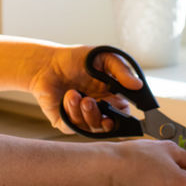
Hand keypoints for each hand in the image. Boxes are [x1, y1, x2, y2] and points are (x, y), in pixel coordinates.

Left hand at [27, 44, 141, 133]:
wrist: (47, 63)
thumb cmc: (75, 59)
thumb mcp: (103, 58)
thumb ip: (121, 71)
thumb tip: (138, 85)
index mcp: (110, 97)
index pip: (122, 115)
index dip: (123, 118)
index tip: (117, 111)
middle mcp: (97, 109)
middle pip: (107, 126)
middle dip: (100, 117)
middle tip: (90, 101)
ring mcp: (81, 117)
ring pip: (90, 128)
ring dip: (84, 112)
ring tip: (75, 94)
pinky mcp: (65, 121)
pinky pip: (72, 126)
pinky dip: (70, 112)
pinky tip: (67, 96)